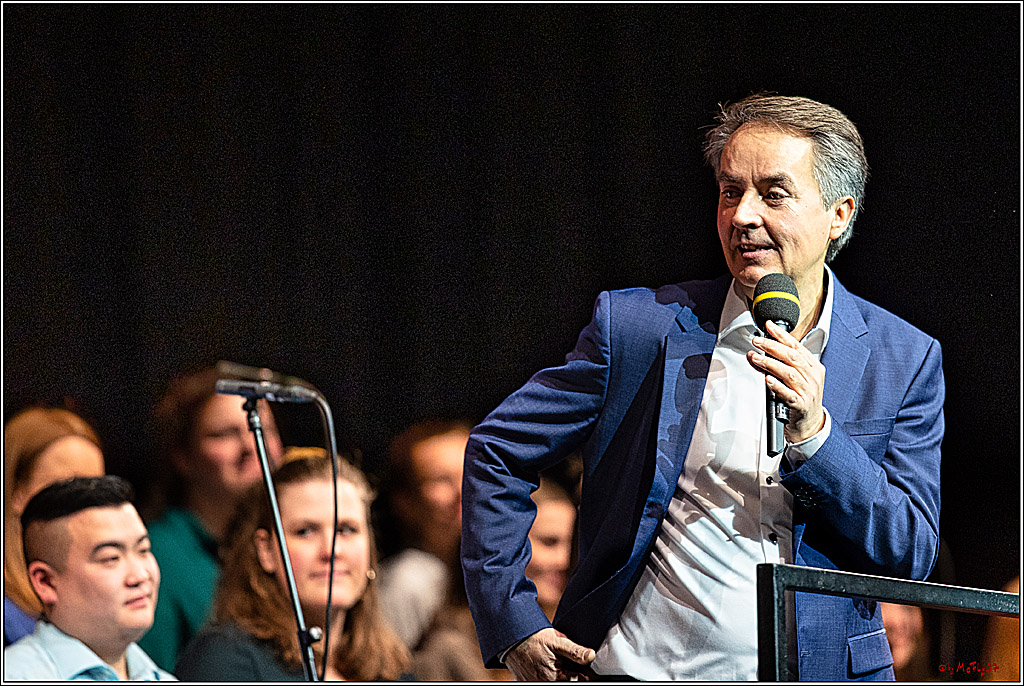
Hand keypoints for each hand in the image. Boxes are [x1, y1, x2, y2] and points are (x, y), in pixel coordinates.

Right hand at [505, 628, 595, 680]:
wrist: (509, 637)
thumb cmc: (531, 638)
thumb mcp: (556, 641)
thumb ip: (575, 651)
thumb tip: (591, 656)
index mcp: (553, 678)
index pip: (576, 679)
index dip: (581, 671)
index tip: (580, 663)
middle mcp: (543, 683)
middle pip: (565, 678)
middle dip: (567, 668)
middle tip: (560, 656)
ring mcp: (534, 682)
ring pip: (555, 677)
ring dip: (558, 669)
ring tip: (551, 657)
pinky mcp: (527, 680)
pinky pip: (542, 677)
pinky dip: (546, 670)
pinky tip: (543, 660)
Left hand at [747, 320, 825, 443]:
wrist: (810, 422)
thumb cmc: (803, 395)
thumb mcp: (800, 376)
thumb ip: (787, 361)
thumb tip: (766, 344)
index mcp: (813, 366)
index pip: (797, 346)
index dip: (782, 335)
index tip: (768, 326)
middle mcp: (813, 377)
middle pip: (792, 357)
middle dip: (773, 346)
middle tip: (757, 341)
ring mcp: (808, 391)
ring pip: (789, 373)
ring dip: (770, 364)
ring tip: (755, 357)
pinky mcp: (801, 406)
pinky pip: (788, 394)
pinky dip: (777, 386)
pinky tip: (767, 380)